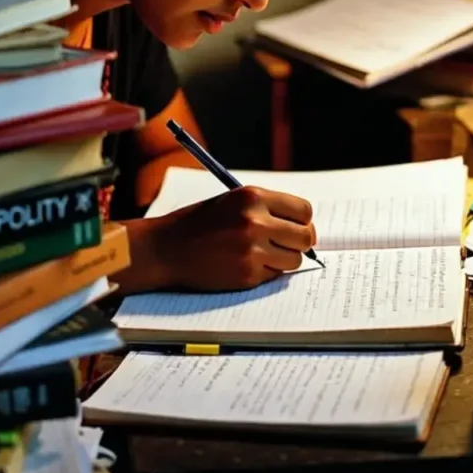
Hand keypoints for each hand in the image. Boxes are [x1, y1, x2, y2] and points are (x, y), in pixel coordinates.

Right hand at [156, 186, 316, 290]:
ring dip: (285, 259)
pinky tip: (245, 264)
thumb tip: (302, 225)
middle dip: (300, 242)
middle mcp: (255, 221)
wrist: (166, 248)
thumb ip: (266, 209)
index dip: (302, 220)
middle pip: (305, 236)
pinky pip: (274, 275)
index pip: (303, 210)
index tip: (297, 226)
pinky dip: (266, 272)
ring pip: (294, 259)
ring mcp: (252, 250)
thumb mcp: (233, 202)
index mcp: (253, 197)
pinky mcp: (247, 274)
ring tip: (264, 254)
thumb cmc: (200, 223)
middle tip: (289, 245)